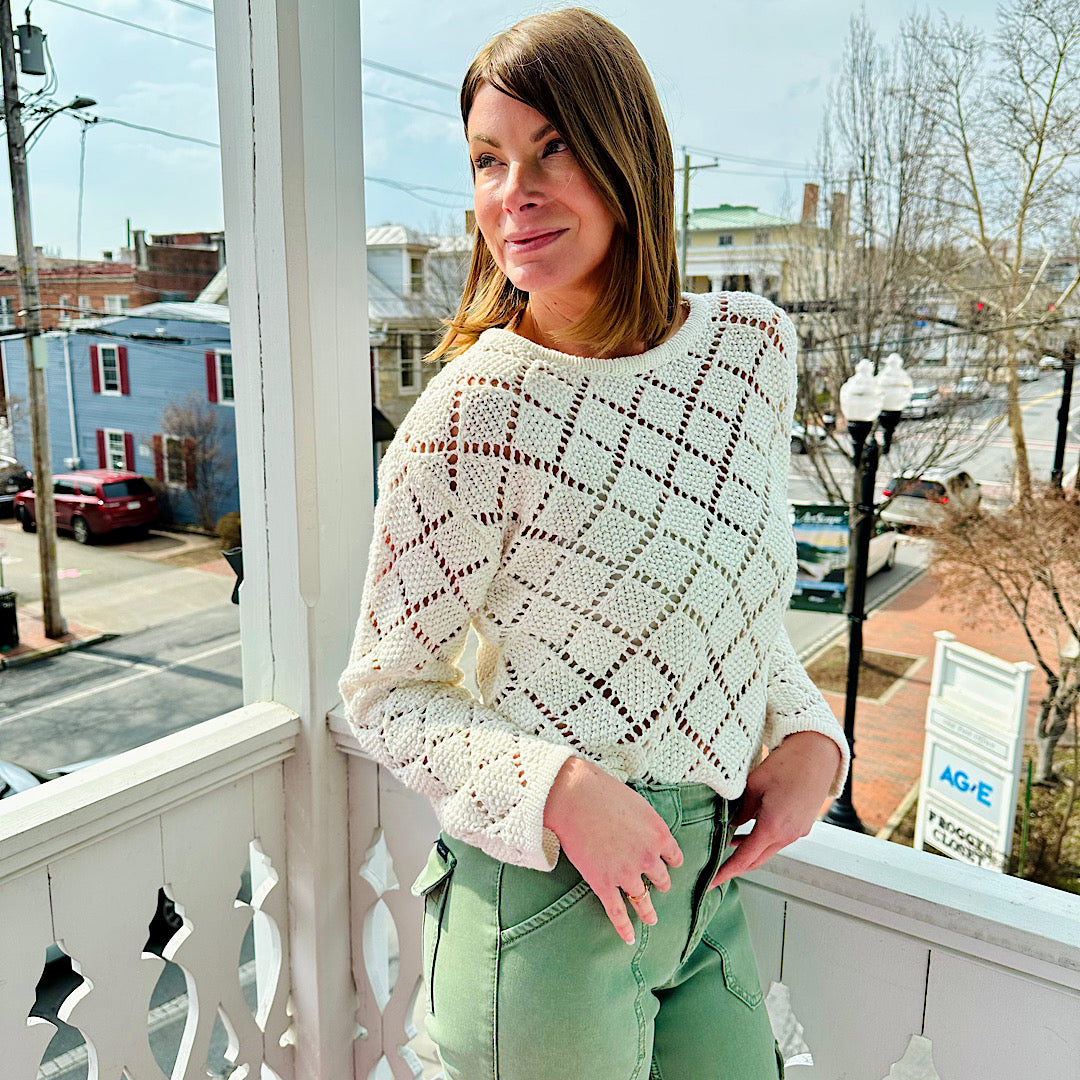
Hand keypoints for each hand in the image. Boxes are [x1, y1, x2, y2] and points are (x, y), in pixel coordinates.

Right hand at [543, 757, 683, 944]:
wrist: (574, 796)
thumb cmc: (603, 792)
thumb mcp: (638, 803)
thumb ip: (648, 823)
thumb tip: (647, 831)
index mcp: (659, 835)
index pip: (675, 857)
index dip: (671, 861)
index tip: (668, 864)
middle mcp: (647, 857)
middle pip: (661, 879)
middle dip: (659, 882)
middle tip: (658, 886)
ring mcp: (625, 873)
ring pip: (642, 899)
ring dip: (648, 910)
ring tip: (651, 918)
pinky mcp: (603, 883)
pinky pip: (617, 911)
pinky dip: (623, 927)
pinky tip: (628, 938)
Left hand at [710, 731, 841, 888]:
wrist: (818, 754)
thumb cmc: (787, 764)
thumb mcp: (754, 785)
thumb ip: (740, 810)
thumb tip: (729, 826)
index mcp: (773, 827)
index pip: (745, 858)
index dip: (726, 871)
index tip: (711, 882)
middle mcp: (788, 834)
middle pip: (757, 860)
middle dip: (736, 868)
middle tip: (715, 872)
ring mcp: (797, 831)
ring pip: (768, 850)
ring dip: (749, 852)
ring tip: (726, 848)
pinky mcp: (802, 825)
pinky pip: (778, 840)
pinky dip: (761, 841)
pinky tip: (746, 832)